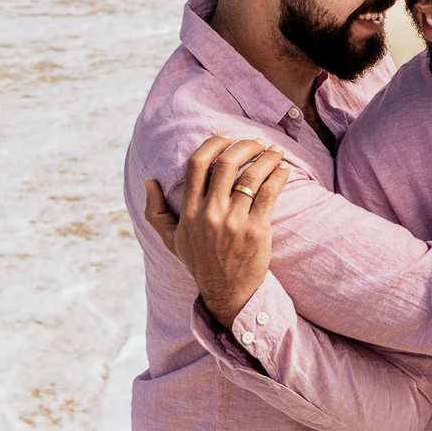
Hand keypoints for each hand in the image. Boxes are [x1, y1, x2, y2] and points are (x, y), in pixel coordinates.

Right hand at [143, 134, 289, 329]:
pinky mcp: (256, 230)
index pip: (197, 165)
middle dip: (244, 146)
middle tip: (255, 142)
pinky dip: (278, 175)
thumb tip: (149, 183)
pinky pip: (269, 193)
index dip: (213, 145)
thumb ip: (156, 212)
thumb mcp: (171, 240)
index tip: (225, 137)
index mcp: (189, 212)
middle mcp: (210, 215)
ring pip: (252, 176)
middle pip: (227, 164)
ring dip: (266, 157)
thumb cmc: (200, 263)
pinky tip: (282, 169)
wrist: (227, 293)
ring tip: (274, 151)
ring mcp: (234, 222)